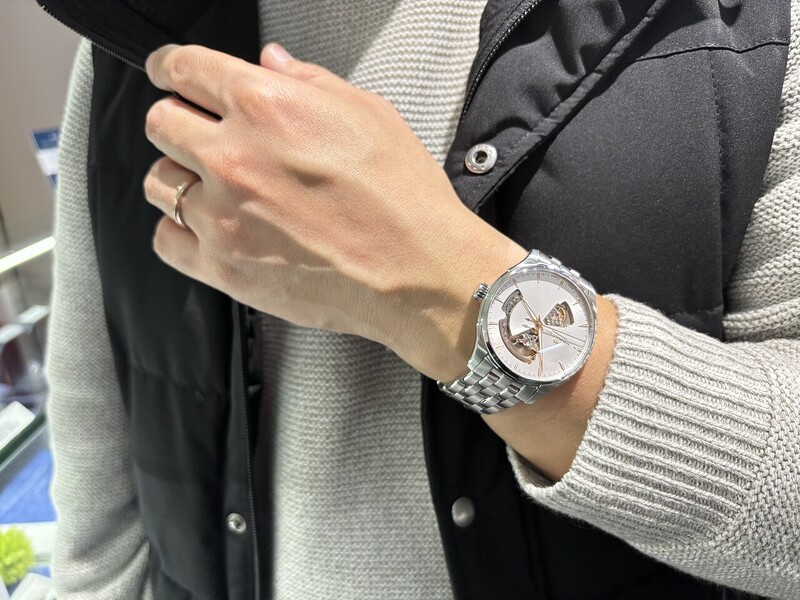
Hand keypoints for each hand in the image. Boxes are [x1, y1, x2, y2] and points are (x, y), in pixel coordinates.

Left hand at [141, 43, 525, 379]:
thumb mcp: (368, 114)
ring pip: (158, 182)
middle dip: (178, 120)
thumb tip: (272, 61)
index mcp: (266, 106)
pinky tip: (208, 229)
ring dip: (179, 177)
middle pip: (161, 122)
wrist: (416, 270)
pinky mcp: (223, 267)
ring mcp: (222, 216)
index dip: (170, 66)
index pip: (185, 69)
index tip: (168, 73)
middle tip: (199, 133)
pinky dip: (180, 231)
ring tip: (213, 188)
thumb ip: (309, 81)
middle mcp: (232, 157)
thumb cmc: (403, 196)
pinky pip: (166, 240)